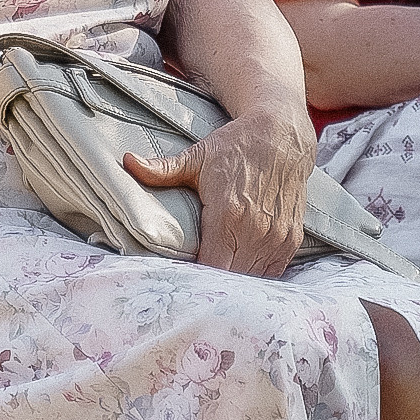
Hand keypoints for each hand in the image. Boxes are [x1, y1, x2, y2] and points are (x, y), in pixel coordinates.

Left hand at [125, 109, 314, 277]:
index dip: (197, 279)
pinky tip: (242, 263)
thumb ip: (162, 169)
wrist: (282, 135)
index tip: (183, 277)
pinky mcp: (291, 238)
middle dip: (214, 284)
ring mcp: (277, 236)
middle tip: (197, 280)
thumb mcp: (197, 157)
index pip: (212, 268)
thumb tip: (127, 162)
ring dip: (236, 279)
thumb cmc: (237, 146)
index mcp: (228, 213)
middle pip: (232, 279)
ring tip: (219, 275)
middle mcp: (256, 229)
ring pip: (253, 279)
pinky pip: (272, 271)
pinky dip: (257, 272)